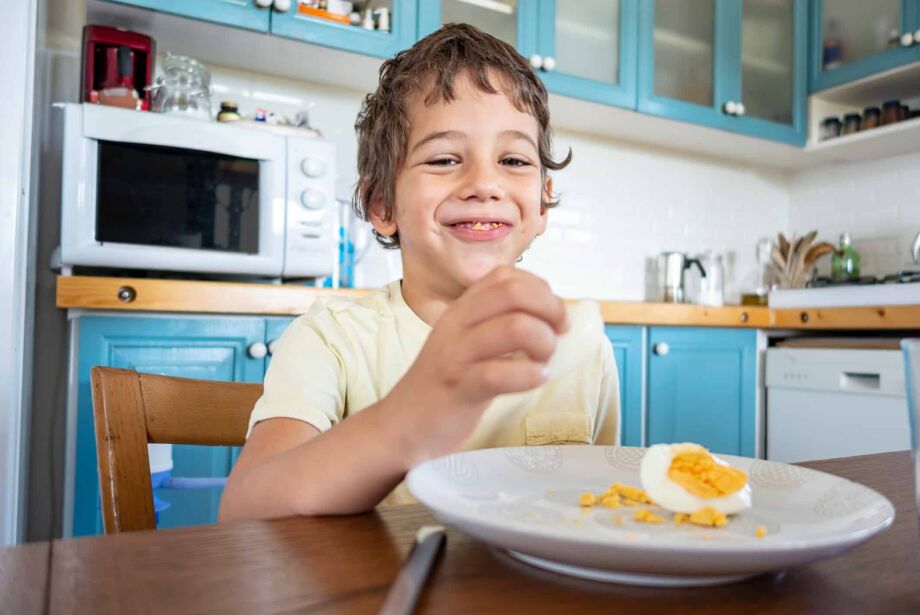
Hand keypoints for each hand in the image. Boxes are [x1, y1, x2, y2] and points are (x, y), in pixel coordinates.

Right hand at [386, 266, 567, 465]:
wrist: (402, 425)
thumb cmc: (448, 384)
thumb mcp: (469, 343)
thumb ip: (500, 324)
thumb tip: (555, 317)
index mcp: (461, 309)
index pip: (506, 275)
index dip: (540, 290)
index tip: (553, 318)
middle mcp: (456, 323)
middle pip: (513, 292)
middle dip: (550, 310)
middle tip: (557, 336)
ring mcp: (456, 354)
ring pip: (514, 327)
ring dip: (544, 343)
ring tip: (543, 362)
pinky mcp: (459, 387)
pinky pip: (500, 373)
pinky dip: (530, 375)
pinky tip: (536, 380)